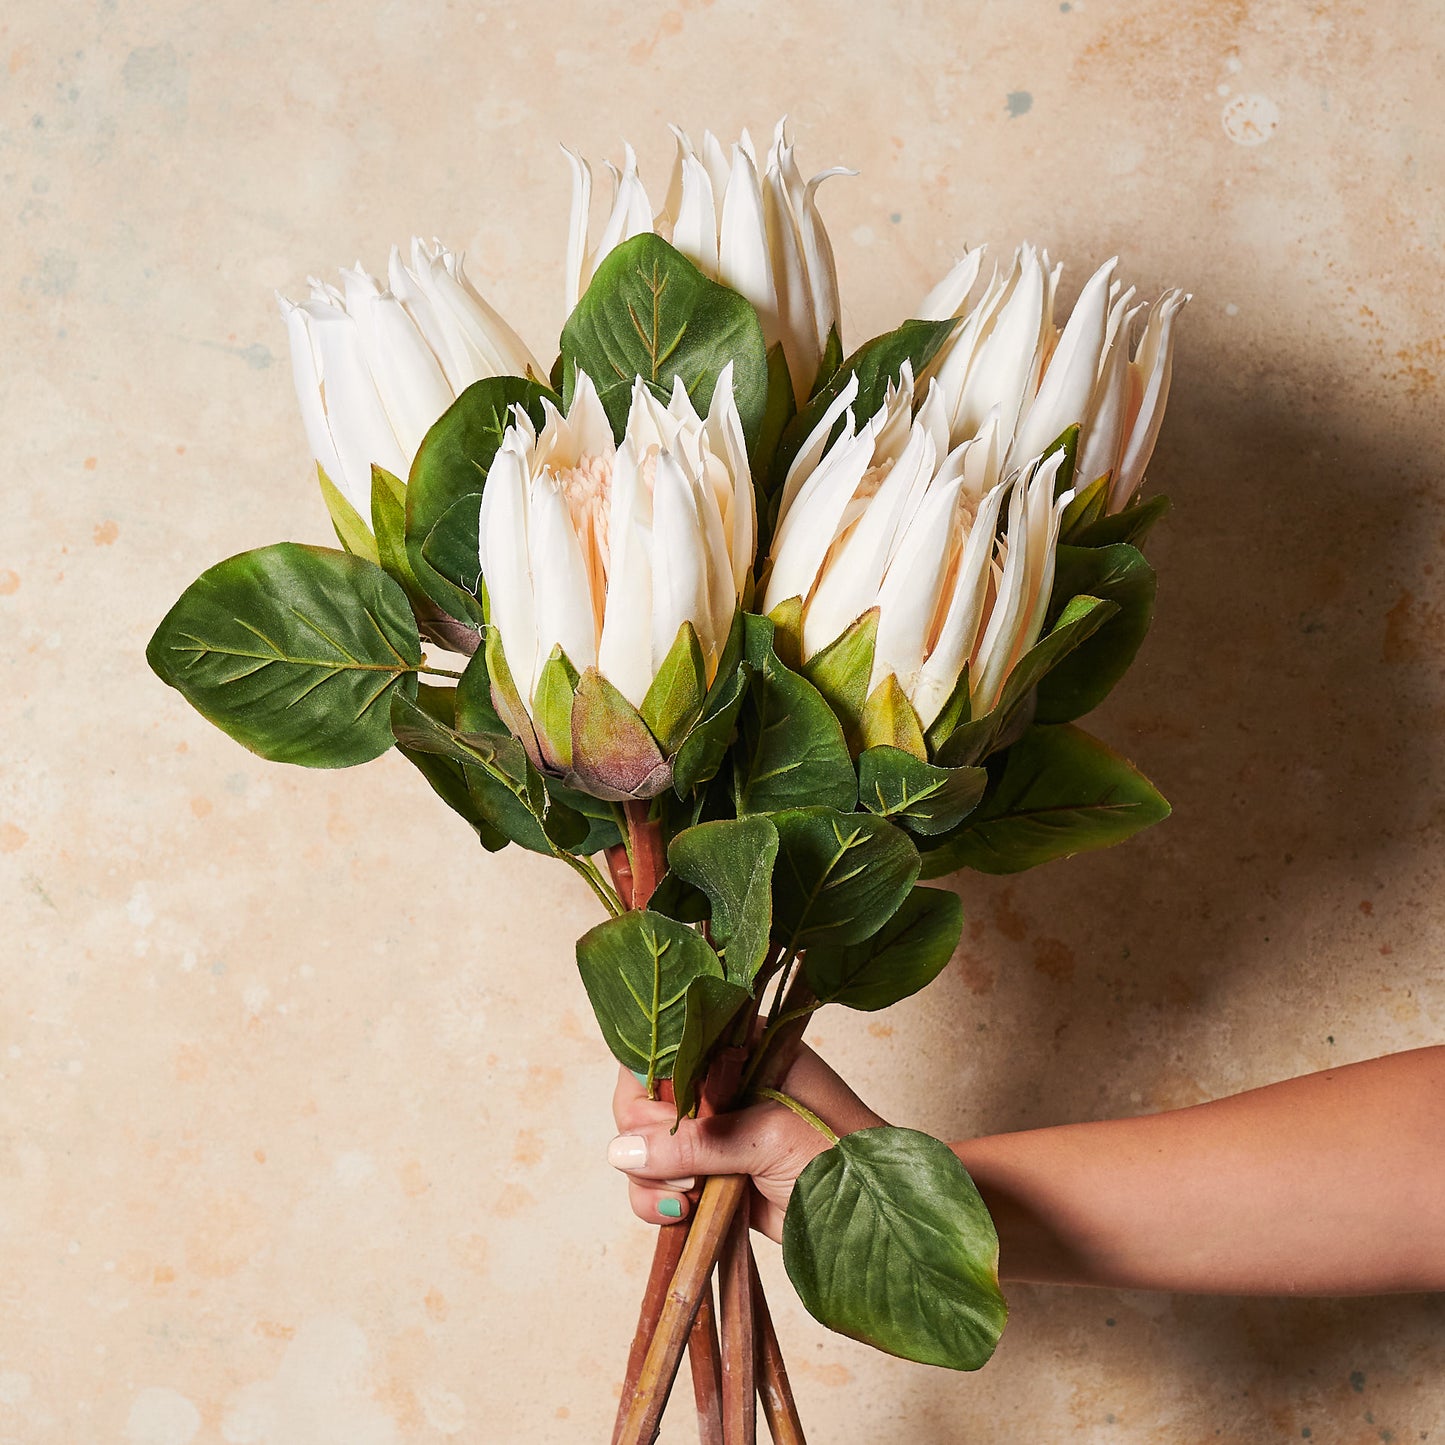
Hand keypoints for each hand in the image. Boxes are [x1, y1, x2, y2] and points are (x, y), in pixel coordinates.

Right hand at [608, 1045, 884, 1240]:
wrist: (870, 1218)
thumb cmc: (840, 1158)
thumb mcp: (768, 1138)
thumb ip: (696, 1142)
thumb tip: (623, 1152)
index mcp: (741, 1047)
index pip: (670, 1042)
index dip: (651, 1078)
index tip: (658, 1114)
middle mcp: (721, 1082)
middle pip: (646, 1095)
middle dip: (648, 1136)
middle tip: (679, 1165)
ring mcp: (714, 1130)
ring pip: (644, 1143)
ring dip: (651, 1176)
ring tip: (688, 1197)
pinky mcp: (710, 1173)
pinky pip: (658, 1182)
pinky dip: (658, 1201)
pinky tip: (683, 1212)